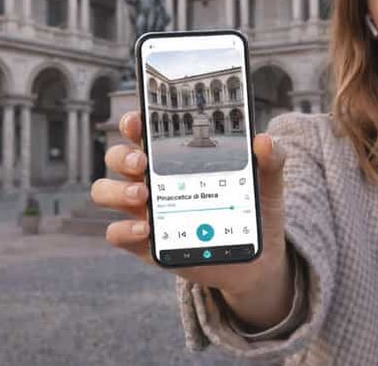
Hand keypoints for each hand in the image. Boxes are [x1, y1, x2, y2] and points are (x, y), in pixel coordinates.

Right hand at [91, 111, 291, 308]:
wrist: (257, 258)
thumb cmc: (254, 209)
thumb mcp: (268, 182)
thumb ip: (271, 158)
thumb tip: (264, 140)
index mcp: (176, 156)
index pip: (143, 131)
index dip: (134, 122)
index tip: (139, 120)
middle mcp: (153, 179)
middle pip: (117, 158)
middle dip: (122, 155)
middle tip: (143, 162)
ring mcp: (146, 211)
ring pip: (106, 192)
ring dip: (117, 190)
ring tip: (145, 195)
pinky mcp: (146, 244)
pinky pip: (116, 233)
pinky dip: (124, 230)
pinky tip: (146, 229)